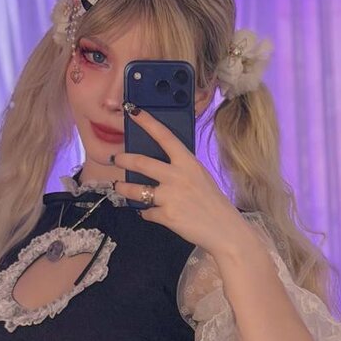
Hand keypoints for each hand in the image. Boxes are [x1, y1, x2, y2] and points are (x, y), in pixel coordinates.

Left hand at [111, 105, 245, 257]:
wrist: (224, 230)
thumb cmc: (212, 202)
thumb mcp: (200, 177)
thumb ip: (181, 169)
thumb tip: (158, 167)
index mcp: (188, 162)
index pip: (164, 136)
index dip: (146, 122)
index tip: (132, 111)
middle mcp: (177, 176)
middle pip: (141, 162)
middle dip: (123, 160)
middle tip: (115, 159)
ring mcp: (170, 196)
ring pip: (136, 190)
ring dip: (123, 189)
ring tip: (118, 188)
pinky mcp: (166, 216)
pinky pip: (146, 212)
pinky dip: (146, 213)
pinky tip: (149, 213)